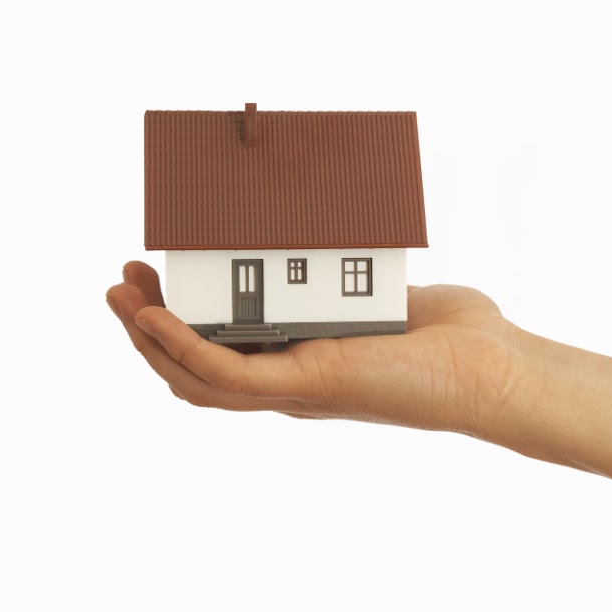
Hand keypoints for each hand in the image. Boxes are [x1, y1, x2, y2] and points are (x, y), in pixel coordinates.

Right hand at [104, 260, 536, 438]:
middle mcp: (288, 384)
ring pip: (192, 379)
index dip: (176, 321)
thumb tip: (329, 220)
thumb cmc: (455, 335)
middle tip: (123, 281)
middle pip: (191, 368)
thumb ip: (348, 266)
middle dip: (145, 327)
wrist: (492, 366)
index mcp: (300, 362)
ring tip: (118, 296)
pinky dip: (180, 346)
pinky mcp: (304, 386)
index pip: (218, 352)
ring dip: (146, 340)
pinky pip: (222, 373)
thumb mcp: (382, 286)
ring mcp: (292, 390)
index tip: (156, 274)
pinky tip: (153, 317)